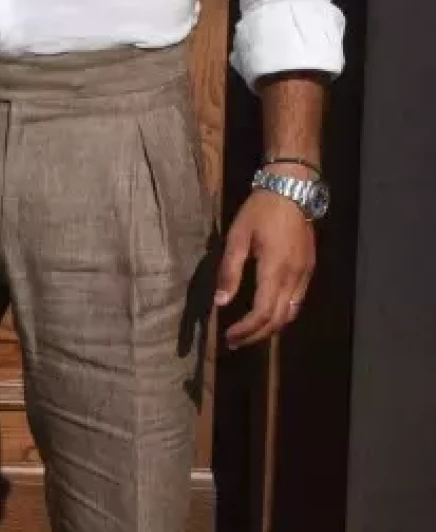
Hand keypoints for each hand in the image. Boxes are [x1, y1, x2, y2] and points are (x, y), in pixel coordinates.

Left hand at [214, 190, 315, 348]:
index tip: (229, 337)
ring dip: (271, 328)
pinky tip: (267, 313)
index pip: (262, 313)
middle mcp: (295, 277)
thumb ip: (230, 271)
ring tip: (249, 333)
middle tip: (235, 342)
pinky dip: (282, 314)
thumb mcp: (237, 237)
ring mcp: (306, 274)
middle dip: (256, 335)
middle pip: (278, 319)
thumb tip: (221, 302)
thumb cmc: (260, 211)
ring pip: (291, 313)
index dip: (246, 330)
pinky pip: (298, 301)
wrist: (292, 189)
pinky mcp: (310, 269)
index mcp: (275, 270)